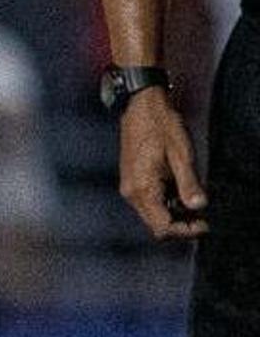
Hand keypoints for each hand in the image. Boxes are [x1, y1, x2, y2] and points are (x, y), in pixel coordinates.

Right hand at [121, 88, 207, 240]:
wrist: (141, 105)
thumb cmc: (162, 126)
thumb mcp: (181, 154)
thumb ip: (188, 183)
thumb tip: (199, 207)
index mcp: (142, 189)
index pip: (162, 227)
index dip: (185, 231)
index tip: (206, 223)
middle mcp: (131, 193)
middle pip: (156, 226)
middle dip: (181, 226)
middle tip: (205, 216)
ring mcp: (130, 187)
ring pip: (153, 216)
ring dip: (175, 215)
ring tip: (196, 202)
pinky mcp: (133, 181)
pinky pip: (150, 203)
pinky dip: (167, 205)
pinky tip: (182, 193)